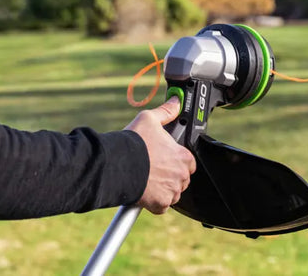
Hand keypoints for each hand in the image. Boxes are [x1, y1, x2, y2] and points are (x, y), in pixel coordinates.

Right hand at [125, 97, 195, 213]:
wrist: (118, 165)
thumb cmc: (135, 142)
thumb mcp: (150, 119)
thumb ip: (166, 111)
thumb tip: (176, 101)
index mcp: (183, 156)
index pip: (189, 161)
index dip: (177, 159)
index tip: (166, 157)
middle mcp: (181, 175)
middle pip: (182, 177)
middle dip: (171, 174)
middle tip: (155, 167)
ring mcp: (172, 191)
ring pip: (173, 192)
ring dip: (164, 188)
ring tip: (149, 177)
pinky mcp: (160, 204)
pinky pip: (162, 205)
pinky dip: (155, 201)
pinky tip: (146, 190)